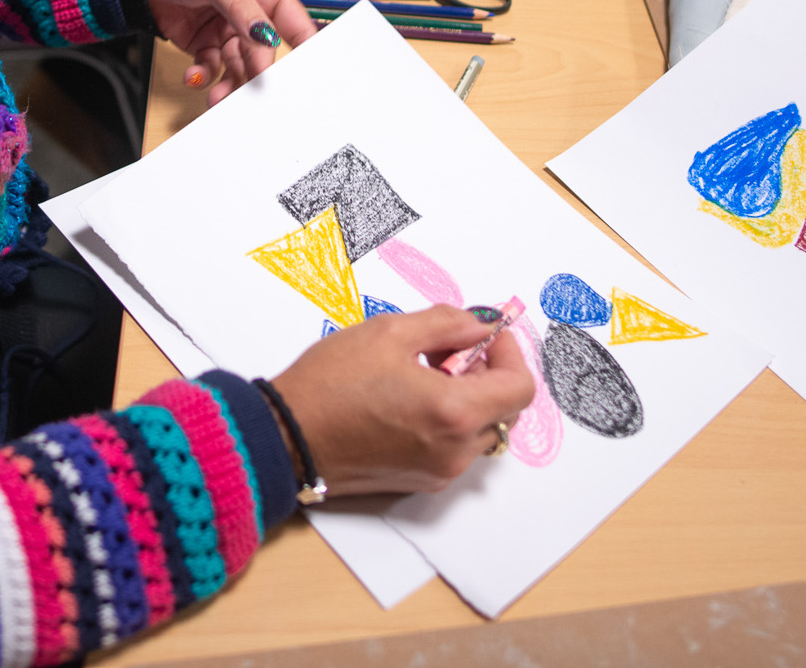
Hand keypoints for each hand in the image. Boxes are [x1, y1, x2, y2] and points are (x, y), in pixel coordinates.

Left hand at [144, 0, 315, 102]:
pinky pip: (212, 68)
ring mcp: (228, 30)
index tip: (303, 76)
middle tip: (251, 94)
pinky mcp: (206, 44)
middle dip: (256, 74)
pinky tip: (195, 77)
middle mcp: (251, 13)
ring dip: (230, 84)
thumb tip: (265, 35)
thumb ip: (241, 8)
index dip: (303, 49)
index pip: (293, 22)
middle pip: (264, 53)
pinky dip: (204, 77)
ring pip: (239, 66)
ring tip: (218, 96)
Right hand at [271, 305, 534, 495]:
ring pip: (480, 430)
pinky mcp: (419, 482)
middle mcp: (454, 451)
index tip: (486, 335)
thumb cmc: (331, 384)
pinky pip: (454, 448)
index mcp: (454, 413)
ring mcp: (438, 472)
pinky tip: (409, 398)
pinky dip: (448, 420)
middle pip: (504, 411)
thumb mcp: (390, 332)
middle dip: (487, 374)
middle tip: (449, 349)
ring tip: (423, 371)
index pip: (520, 388)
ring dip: (468, 398)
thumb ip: (448, 324)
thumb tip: (482, 325)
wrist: (286, 438)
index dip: (510, 354)